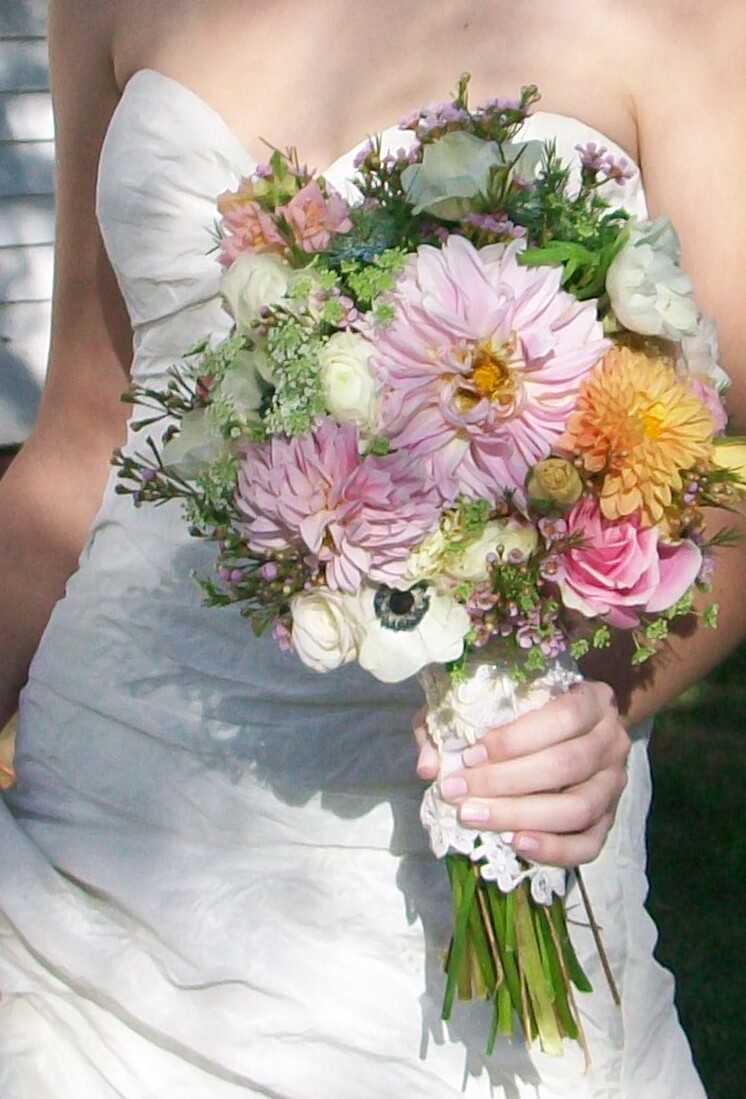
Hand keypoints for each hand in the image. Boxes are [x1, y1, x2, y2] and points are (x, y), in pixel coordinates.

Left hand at [413, 680, 629, 867]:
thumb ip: (450, 724)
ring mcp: (615, 783)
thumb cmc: (519, 711)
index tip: (470, 754)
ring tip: (473, 816)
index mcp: (592, 699)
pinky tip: (514, 842)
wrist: (571, 730)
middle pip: (567, 764)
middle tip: (457, 790)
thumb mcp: (482, 703)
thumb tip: (429, 768)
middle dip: (505, 781)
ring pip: (578, 807)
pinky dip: (553, 849)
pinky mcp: (610, 820)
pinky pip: (590, 844)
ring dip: (521, 815)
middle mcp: (612, 740)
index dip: (516, 738)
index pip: (563, 716)